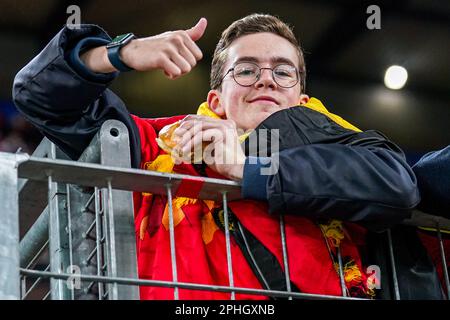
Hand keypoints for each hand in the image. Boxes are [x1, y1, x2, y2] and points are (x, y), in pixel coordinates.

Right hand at [80, 18, 206, 76]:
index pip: (198, 56)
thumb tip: (204, 21)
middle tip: (171, 63)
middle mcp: (177, 39)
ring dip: (177, 73)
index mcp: (182, 35)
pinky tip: (163, 70)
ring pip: (186, 69)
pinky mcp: (160, 58)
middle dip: (183, 68)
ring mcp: (168, 48)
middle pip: (192, 64)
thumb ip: (192, 33)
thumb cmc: (157, 46)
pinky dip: (171, 75)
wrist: (134, 51)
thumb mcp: (175, 37)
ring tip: (167, 66)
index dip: (188, 61)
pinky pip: (176, 72)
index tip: (177, 58)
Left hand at [173, 115, 245, 180]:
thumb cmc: (225, 163)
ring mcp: (225, 127)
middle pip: (200, 120)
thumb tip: (185, 139)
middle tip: (177, 135)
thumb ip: (202, 141)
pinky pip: (201, 135)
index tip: (180, 127)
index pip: (204, 118)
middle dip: (186, 127)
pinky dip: (191, 143)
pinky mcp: (221, 134)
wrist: (238, 170)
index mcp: (225, 125)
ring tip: (181, 146)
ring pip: (199, 127)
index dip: (190, 121)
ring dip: (187, 137)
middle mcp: (226, 123)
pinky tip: (186, 150)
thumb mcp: (211, 149)